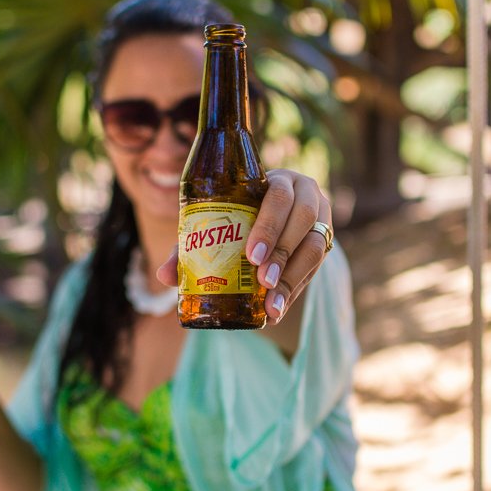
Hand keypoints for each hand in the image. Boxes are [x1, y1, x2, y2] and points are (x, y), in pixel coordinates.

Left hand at [157, 169, 331, 321]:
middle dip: (281, 252)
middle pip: (302, 219)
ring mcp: (321, 217)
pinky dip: (295, 290)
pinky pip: (317, 267)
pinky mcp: (325, 243)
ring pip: (315, 246)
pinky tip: (277, 310)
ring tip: (271, 305)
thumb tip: (164, 276)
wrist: (274, 219)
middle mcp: (306, 193)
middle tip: (262, 280)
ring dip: (292, 277)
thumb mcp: (216, 225)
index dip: (268, 226)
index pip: (278, 196)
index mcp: (277, 180)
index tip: (251, 256)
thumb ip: (191, 247)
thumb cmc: (237, 217)